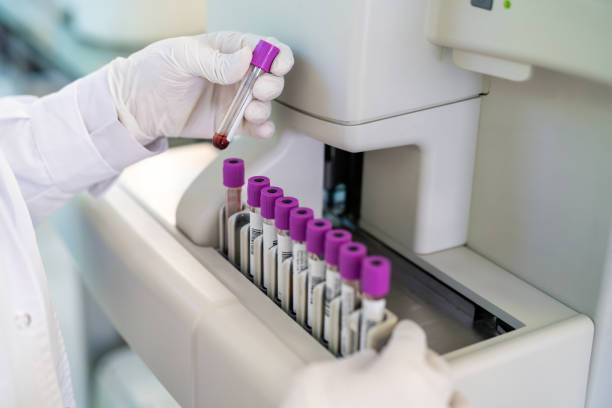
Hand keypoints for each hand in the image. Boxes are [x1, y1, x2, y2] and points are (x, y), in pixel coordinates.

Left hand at [107, 31, 293, 145]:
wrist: (137, 106)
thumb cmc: (155, 70)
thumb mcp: (183, 56)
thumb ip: (215, 60)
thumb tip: (246, 59)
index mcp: (229, 49)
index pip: (264, 47)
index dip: (277, 55)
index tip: (277, 66)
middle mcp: (237, 74)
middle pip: (271, 77)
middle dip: (272, 85)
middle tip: (259, 91)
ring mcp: (234, 99)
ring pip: (265, 104)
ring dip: (265, 108)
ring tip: (250, 112)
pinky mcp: (230, 122)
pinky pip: (254, 127)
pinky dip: (262, 129)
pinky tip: (260, 129)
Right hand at [281, 321, 468, 407]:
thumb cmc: (315, 407)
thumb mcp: (321, 376)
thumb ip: (354, 364)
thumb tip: (369, 363)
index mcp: (402, 371)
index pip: (413, 337)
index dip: (401, 332)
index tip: (395, 333)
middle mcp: (426, 399)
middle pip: (437, 367)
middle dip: (420, 359)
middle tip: (399, 359)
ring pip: (454, 401)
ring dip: (436, 390)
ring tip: (418, 388)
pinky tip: (428, 407)